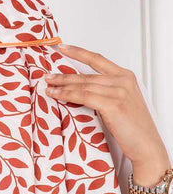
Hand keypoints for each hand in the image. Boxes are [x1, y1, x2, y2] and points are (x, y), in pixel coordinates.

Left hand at [45, 43, 170, 184]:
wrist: (146, 145)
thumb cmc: (133, 128)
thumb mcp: (119, 103)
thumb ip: (104, 92)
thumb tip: (79, 89)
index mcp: (125, 77)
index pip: (98, 59)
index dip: (78, 52)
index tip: (62, 47)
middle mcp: (122, 80)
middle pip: (87, 74)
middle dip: (64, 75)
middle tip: (47, 76)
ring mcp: (118, 91)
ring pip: (83, 85)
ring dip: (62, 86)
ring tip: (48, 87)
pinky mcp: (113, 104)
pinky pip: (84, 96)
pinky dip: (67, 95)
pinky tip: (57, 95)